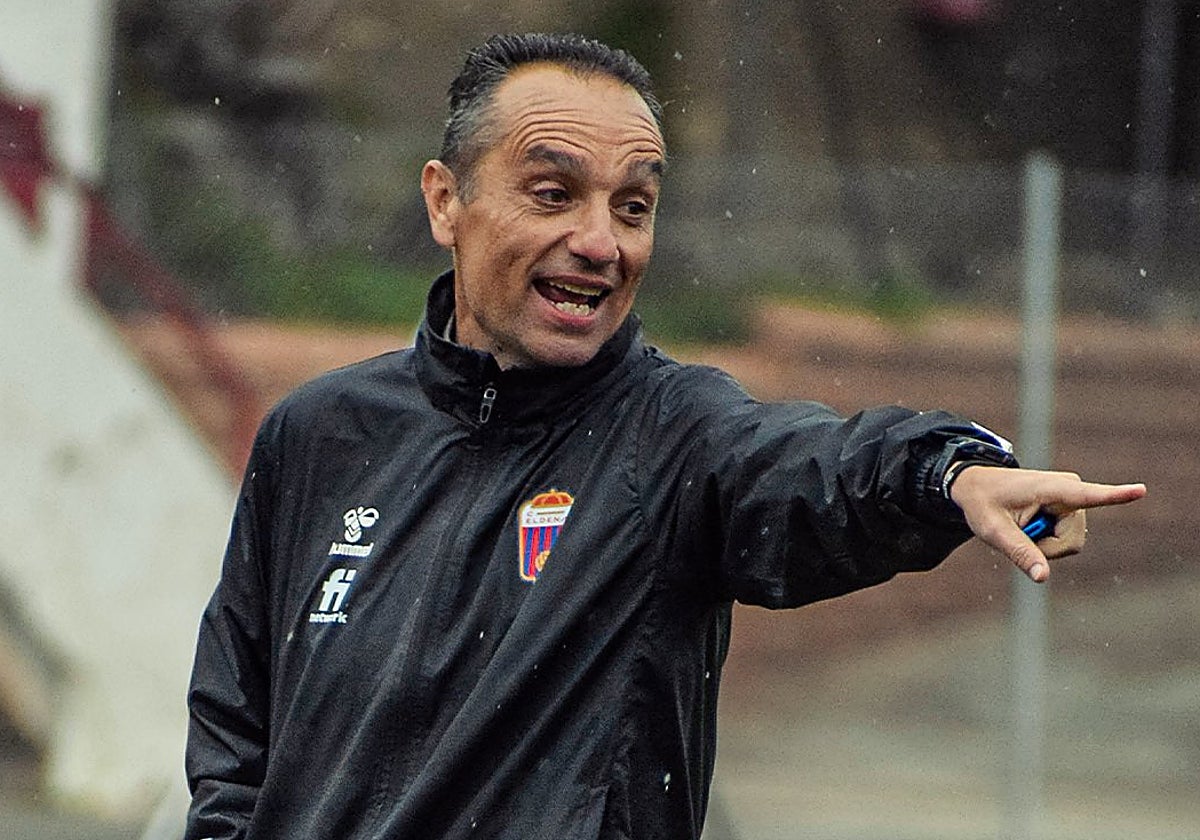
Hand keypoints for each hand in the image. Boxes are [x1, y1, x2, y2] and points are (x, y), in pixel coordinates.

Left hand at [949, 465, 1146, 583]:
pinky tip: (1030, 525)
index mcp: (1051, 488)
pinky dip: (1046, 541)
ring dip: (1045, 544)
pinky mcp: (1071, 509)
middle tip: (1018, 532)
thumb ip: (1019, 552)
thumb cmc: (982, 503)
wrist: (977, 486)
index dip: (1116, 495)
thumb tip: (1043, 577)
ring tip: (1022, 524)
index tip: (1141, 490)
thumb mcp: (993, 530)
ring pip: (1070, 544)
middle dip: (1046, 548)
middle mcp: (1069, 490)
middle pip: (1072, 542)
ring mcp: (1072, 500)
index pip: (1087, 495)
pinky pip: (1066, 540)